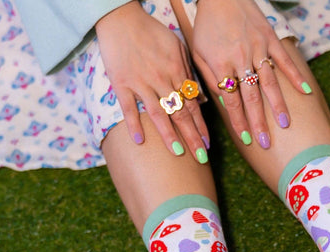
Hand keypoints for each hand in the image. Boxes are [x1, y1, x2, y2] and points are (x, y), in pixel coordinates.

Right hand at [95, 1, 208, 159]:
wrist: (121, 16)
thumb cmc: (152, 33)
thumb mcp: (178, 48)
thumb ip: (189, 74)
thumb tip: (201, 100)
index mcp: (177, 73)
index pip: (193, 106)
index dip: (201, 126)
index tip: (208, 145)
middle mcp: (162, 80)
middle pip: (181, 114)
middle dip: (192, 137)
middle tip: (201, 157)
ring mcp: (141, 83)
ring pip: (158, 113)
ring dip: (169, 135)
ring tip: (178, 154)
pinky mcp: (121, 83)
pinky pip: (128, 107)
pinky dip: (133, 124)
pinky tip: (140, 141)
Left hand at [191, 0, 308, 148]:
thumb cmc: (207, 27)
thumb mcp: (199, 53)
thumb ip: (210, 80)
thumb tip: (224, 105)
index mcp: (221, 64)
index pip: (232, 100)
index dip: (239, 121)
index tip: (246, 138)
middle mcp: (241, 58)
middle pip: (251, 96)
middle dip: (259, 121)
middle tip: (266, 141)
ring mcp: (259, 48)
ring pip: (269, 81)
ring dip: (278, 105)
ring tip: (285, 124)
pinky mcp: (271, 38)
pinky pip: (285, 60)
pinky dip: (296, 76)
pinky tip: (305, 92)